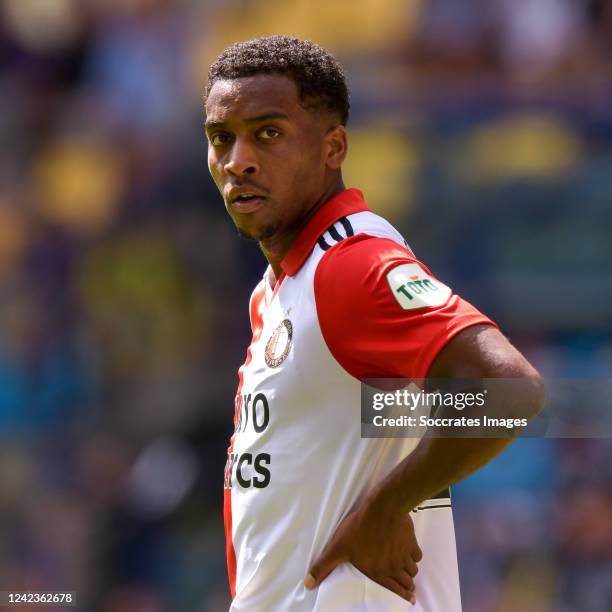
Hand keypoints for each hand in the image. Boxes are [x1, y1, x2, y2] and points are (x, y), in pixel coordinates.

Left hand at [304, 497, 421, 603]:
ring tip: (408, 570)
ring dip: (410, 571)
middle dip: (407, 585)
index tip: (408, 598)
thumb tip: (308, 584)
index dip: (401, 595)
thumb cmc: (359, 529)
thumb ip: (324, 566)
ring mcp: (404, 554)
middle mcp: (394, 567)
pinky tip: (410, 552)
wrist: (382, 509)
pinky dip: (414, 556)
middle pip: (406, 581)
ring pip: (412, 569)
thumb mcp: (338, 548)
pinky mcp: (411, 541)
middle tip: (407, 586)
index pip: (393, 590)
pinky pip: (417, 554)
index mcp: (378, 572)